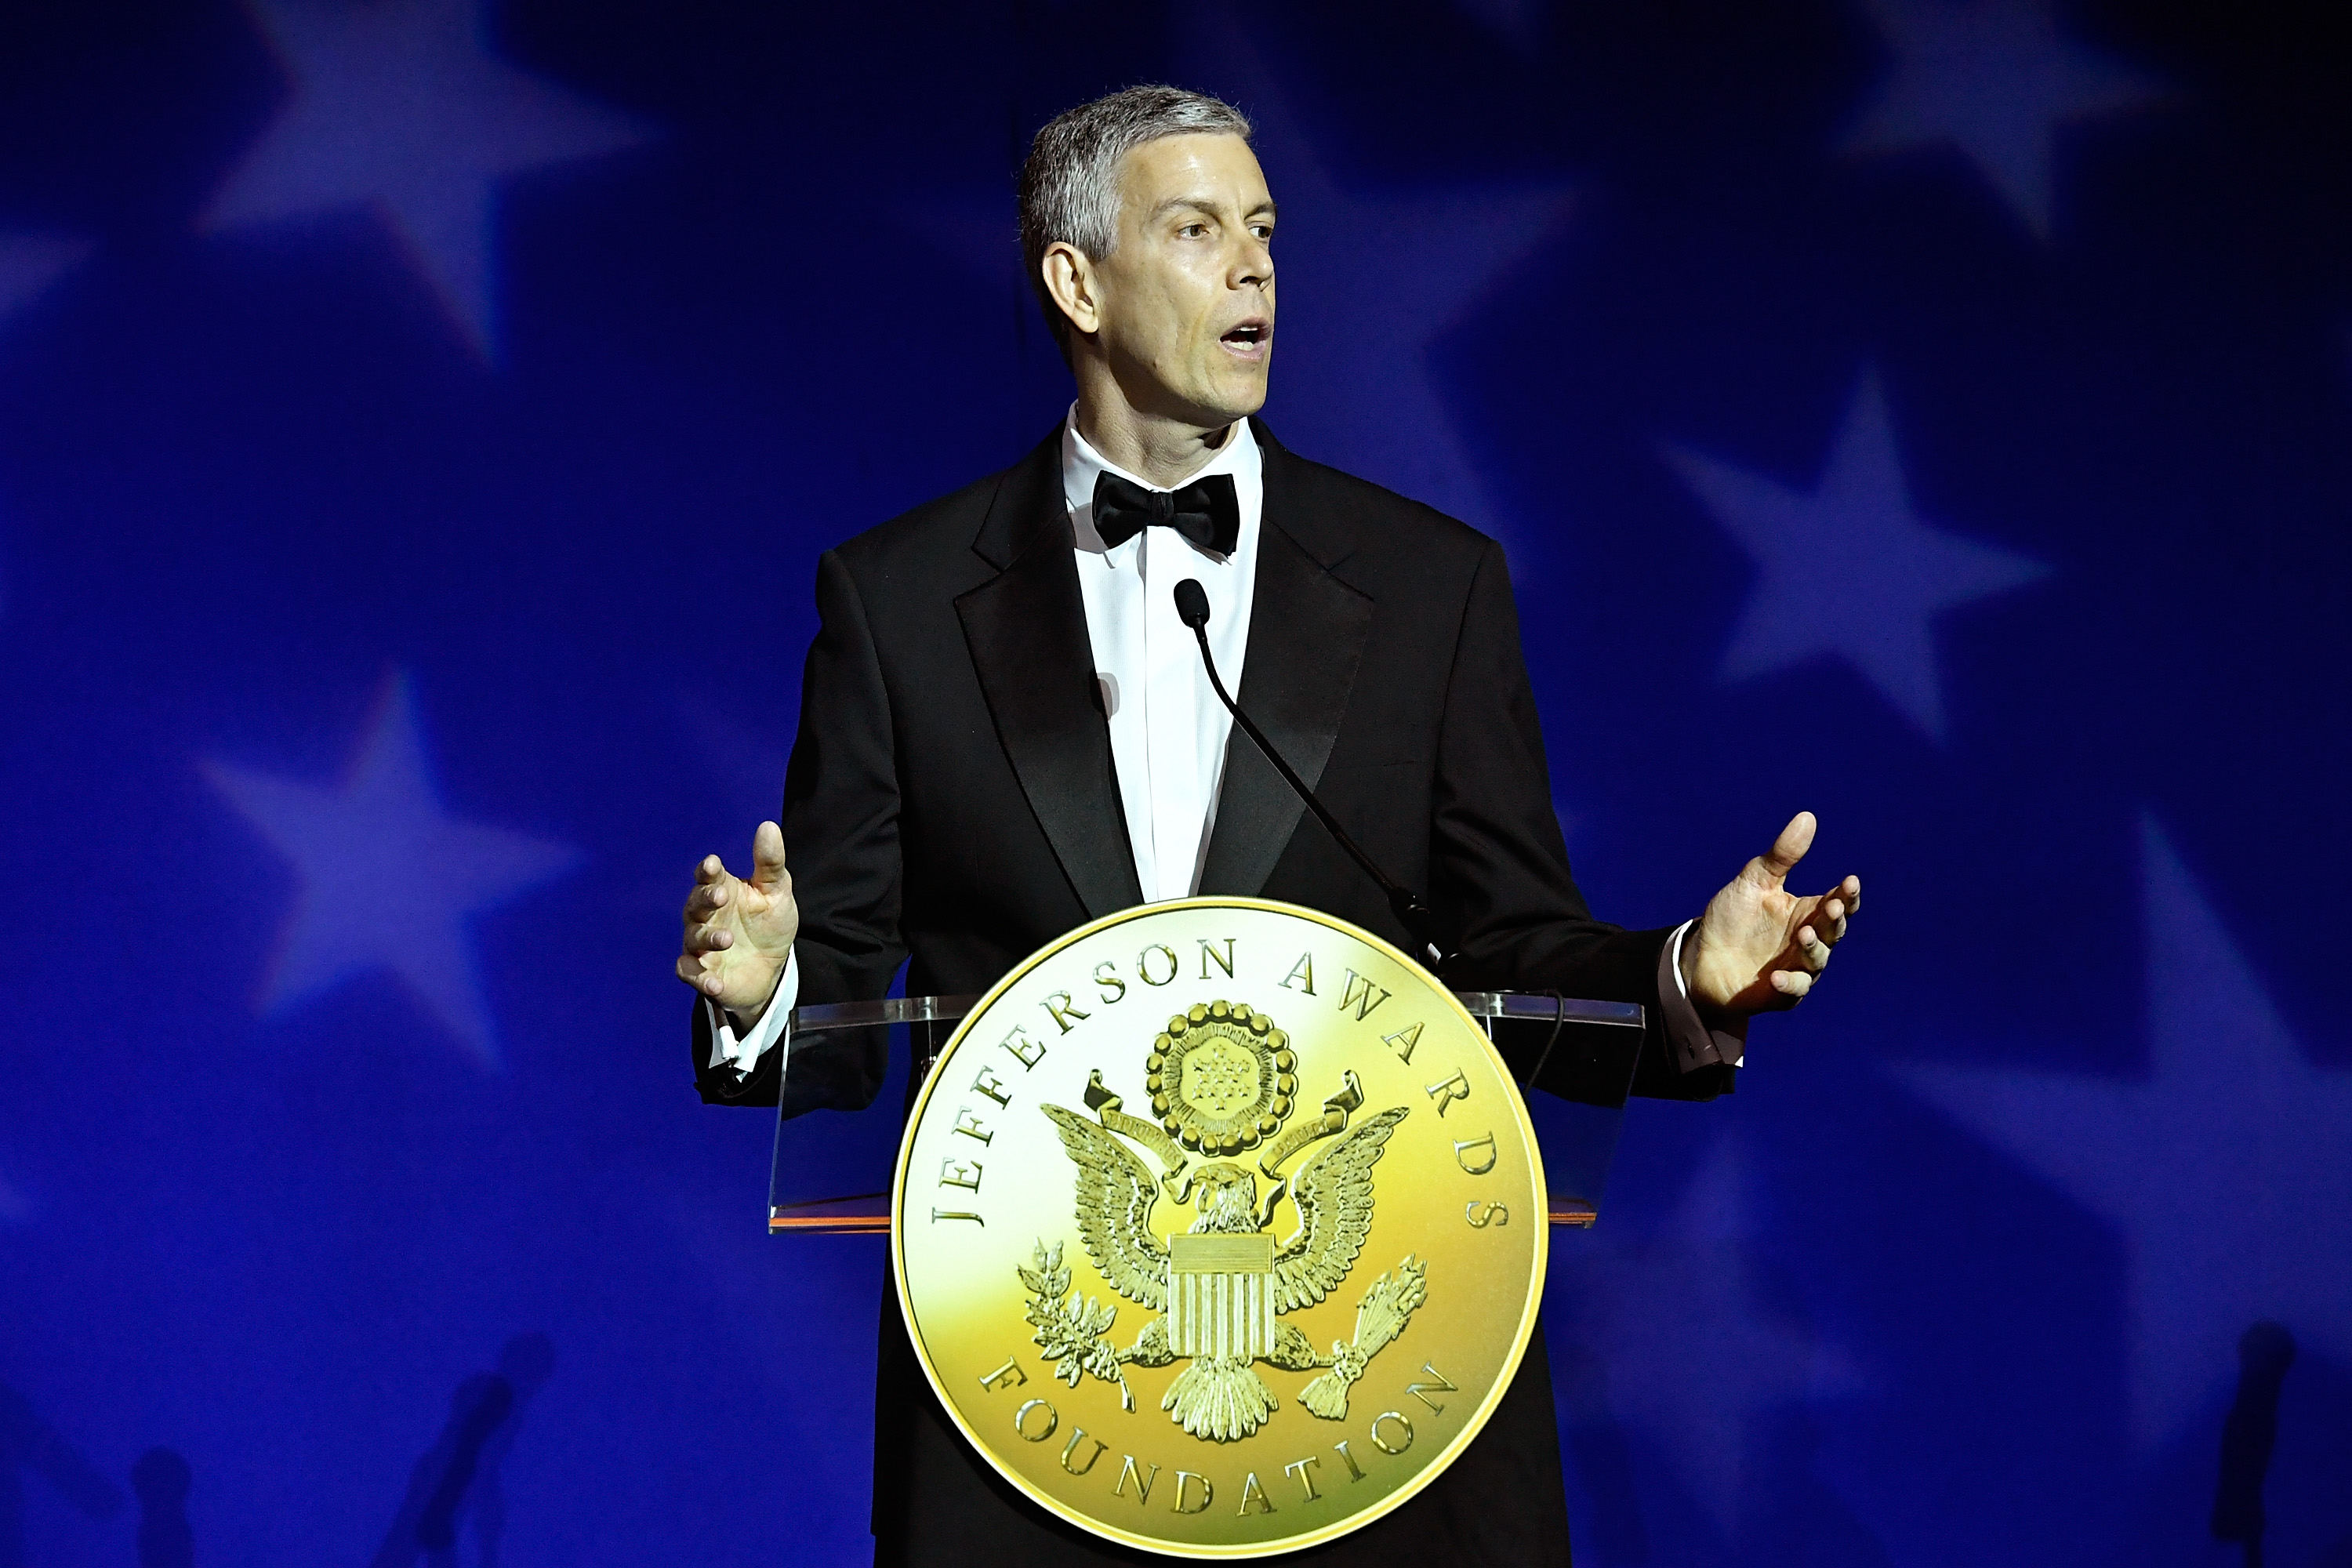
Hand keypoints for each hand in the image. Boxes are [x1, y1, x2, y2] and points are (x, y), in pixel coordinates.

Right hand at [676, 821, 798, 1024]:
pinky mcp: (702, 973)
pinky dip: (701, 978)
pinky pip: (691, 973)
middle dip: (704, 900)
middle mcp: (706, 916)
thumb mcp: (776, 892)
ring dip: (706, 938)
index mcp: (721, 891)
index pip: (707, 877)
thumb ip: (770, 863)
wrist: (772, 968)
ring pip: (692, 938)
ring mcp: (702, 945)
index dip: (707, 871)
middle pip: (694, 904)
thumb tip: (768, 826)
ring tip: (726, 939)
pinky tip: (715, 982)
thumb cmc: (769, 924)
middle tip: (720, 897)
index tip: (713, 865)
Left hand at [1681, 811, 1859, 1018]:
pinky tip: (1777, 976)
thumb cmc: (1731, 918)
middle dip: (1835, 920)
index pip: (1838, 903)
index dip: (1847, 895)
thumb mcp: (1754, 881)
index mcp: (1806, 912)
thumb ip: (1782, 855)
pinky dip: (1788, 984)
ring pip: (1817, 961)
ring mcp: (1797, 968)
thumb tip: (1808, 816)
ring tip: (1803, 934)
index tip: (1850, 882)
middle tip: (1832, 908)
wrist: (1700, 957)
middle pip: (1833, 931)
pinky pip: (1793, 990)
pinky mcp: (1781, 993)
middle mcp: (1808, 940)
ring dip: (1813, 948)